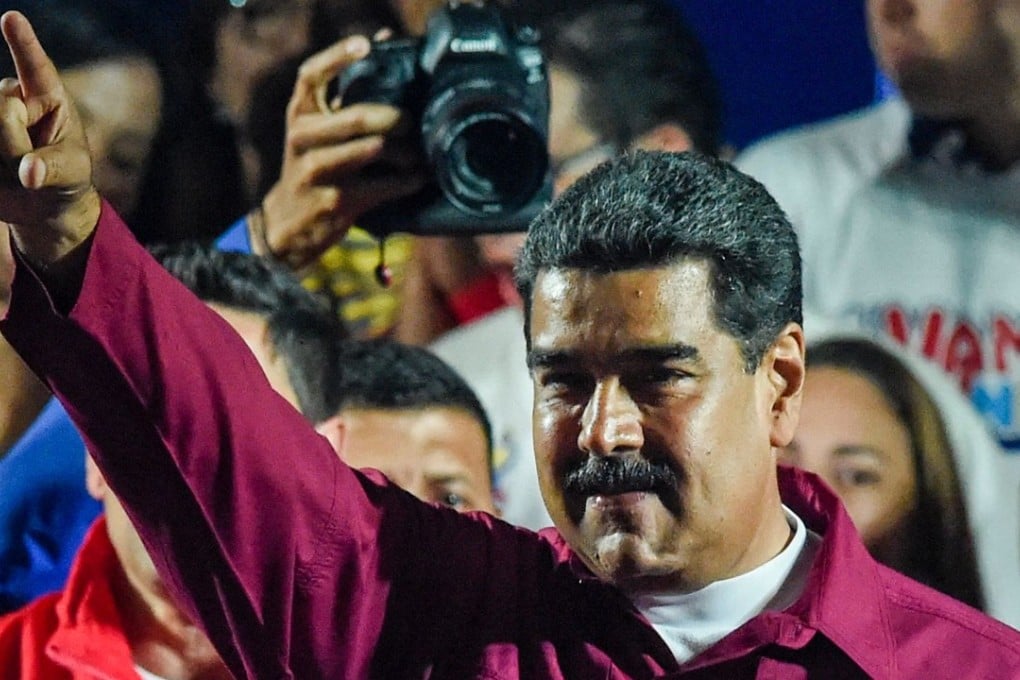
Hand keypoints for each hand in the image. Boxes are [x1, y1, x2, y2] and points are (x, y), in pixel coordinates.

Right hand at [0, 12, 99, 267]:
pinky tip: (4, 173)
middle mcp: (11, 98)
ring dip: (2, 158)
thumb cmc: (65, 177)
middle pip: (1, 110)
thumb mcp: (71, 173)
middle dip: (14, 143)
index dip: (23, 43)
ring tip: (14, 168)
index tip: (12, 19)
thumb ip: (51, 167)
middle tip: (31, 163)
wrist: (42, 204)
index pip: (35, 67)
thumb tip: (29, 172)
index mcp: (46, 97)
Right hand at [256, 35, 425, 268]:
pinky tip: (417, 178)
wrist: (289, 222)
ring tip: (419, 154)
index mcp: (299, 114)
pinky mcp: (335, 201)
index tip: (366, 46)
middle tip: (413, 124)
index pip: (311, 75)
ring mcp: (316, 170)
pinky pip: (383, 185)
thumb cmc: (314, 166)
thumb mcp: (317, 130)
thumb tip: (381, 40)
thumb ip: (343, 94)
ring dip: (406, 152)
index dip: (338, 56)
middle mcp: (302, 138)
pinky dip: (406, 181)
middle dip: (396, 119)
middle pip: (358, 117)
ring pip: (373, 150)